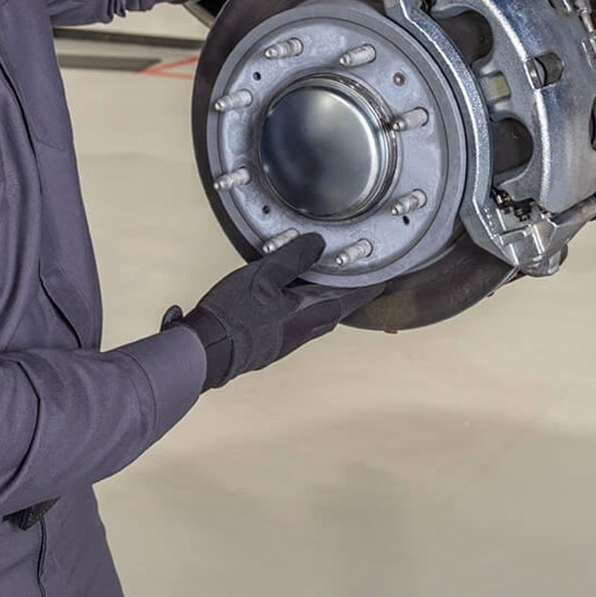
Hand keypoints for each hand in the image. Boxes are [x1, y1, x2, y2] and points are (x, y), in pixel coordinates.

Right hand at [162, 233, 361, 390]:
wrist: (207, 352)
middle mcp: (306, 330)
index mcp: (311, 314)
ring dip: (325, 297)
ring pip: (318, 315)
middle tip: (357, 273)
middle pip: (338, 308)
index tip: (388, 274)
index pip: (354, 296)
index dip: (372, 283)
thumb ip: (293, 258)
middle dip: (350, 290)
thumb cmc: (235, 315)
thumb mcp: (264, 276)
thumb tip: (318, 244)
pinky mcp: (273, 343)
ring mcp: (289, 340)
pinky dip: (304, 304)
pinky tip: (288, 295)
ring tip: (324, 279)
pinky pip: (299, 320)